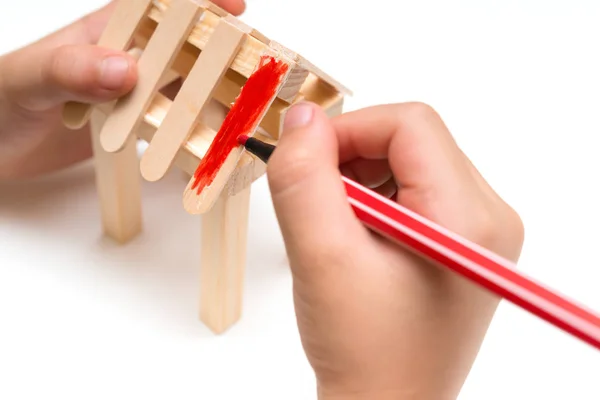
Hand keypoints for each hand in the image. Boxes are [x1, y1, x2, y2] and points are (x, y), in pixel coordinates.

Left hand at [0, 0, 244, 179]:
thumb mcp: (27, 79)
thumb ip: (70, 70)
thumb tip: (127, 70)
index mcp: (106, 34)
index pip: (160, 7)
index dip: (201, 2)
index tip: (237, 7)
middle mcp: (126, 62)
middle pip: (185, 50)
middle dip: (222, 55)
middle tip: (258, 71)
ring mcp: (130, 97)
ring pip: (183, 90)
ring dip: (214, 98)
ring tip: (246, 111)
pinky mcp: (129, 129)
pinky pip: (169, 128)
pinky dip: (192, 135)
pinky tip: (210, 145)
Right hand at [267, 102, 523, 398]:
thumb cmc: (365, 351)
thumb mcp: (321, 257)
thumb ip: (304, 179)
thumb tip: (303, 118)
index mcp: (468, 218)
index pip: (410, 125)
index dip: (348, 129)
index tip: (304, 158)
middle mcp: (487, 218)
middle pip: (412, 141)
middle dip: (352, 158)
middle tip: (316, 201)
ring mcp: (476, 230)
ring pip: (409, 163)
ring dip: (359, 180)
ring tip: (336, 229)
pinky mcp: (457, 241)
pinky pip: (413, 190)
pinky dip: (372, 200)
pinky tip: (355, 238)